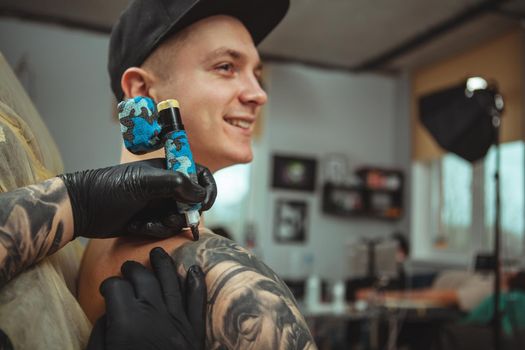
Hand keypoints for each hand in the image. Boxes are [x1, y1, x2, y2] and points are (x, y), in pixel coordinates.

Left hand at [58, 158, 216, 237]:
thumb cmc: (109, 188)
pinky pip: (165, 229)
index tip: (205, 204)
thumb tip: (201, 194)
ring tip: (148, 223)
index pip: (200, 174)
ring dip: (167, 224)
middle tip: (171, 218)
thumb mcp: (144, 182)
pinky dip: (155, 230)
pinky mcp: (151, 221)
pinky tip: (137, 227)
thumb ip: (176, 183)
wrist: (82, 209)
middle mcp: (167, 186)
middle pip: (193, 201)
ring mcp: (159, 204)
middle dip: (186, 214)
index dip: (207, 189)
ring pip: (180, 219)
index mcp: (168, 169)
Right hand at [86, 247, 206, 349]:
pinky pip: (197, 302)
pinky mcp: (194, 332)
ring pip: (172, 282)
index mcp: (127, 324)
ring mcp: (178, 322)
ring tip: (158, 252)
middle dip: (132, 269)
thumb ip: (101, 334)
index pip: (116, 288)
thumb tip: (110, 314)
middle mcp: (154, 316)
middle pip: (143, 278)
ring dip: (164, 263)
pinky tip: (194, 270)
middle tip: (127, 268)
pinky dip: (196, 284)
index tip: (106, 289)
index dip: (108, 286)